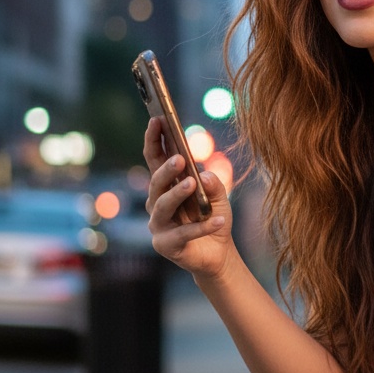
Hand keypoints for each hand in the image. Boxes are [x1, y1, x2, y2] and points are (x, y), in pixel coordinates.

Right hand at [143, 118, 232, 277]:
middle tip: (180, 159)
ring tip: (193, 184)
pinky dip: (203, 227)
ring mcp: (159, 225)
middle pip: (156, 183)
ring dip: (178, 194)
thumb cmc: (212, 217)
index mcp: (166, 186)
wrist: (218, 253)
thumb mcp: (218, 196)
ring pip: (163, 206)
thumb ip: (212, 183)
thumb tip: (202, 175)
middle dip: (166, 170)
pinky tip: (219, 220)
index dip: (154, 139)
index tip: (158, 120)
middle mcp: (157, 204)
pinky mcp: (166, 245)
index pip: (155, 159)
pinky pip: (185, 234)